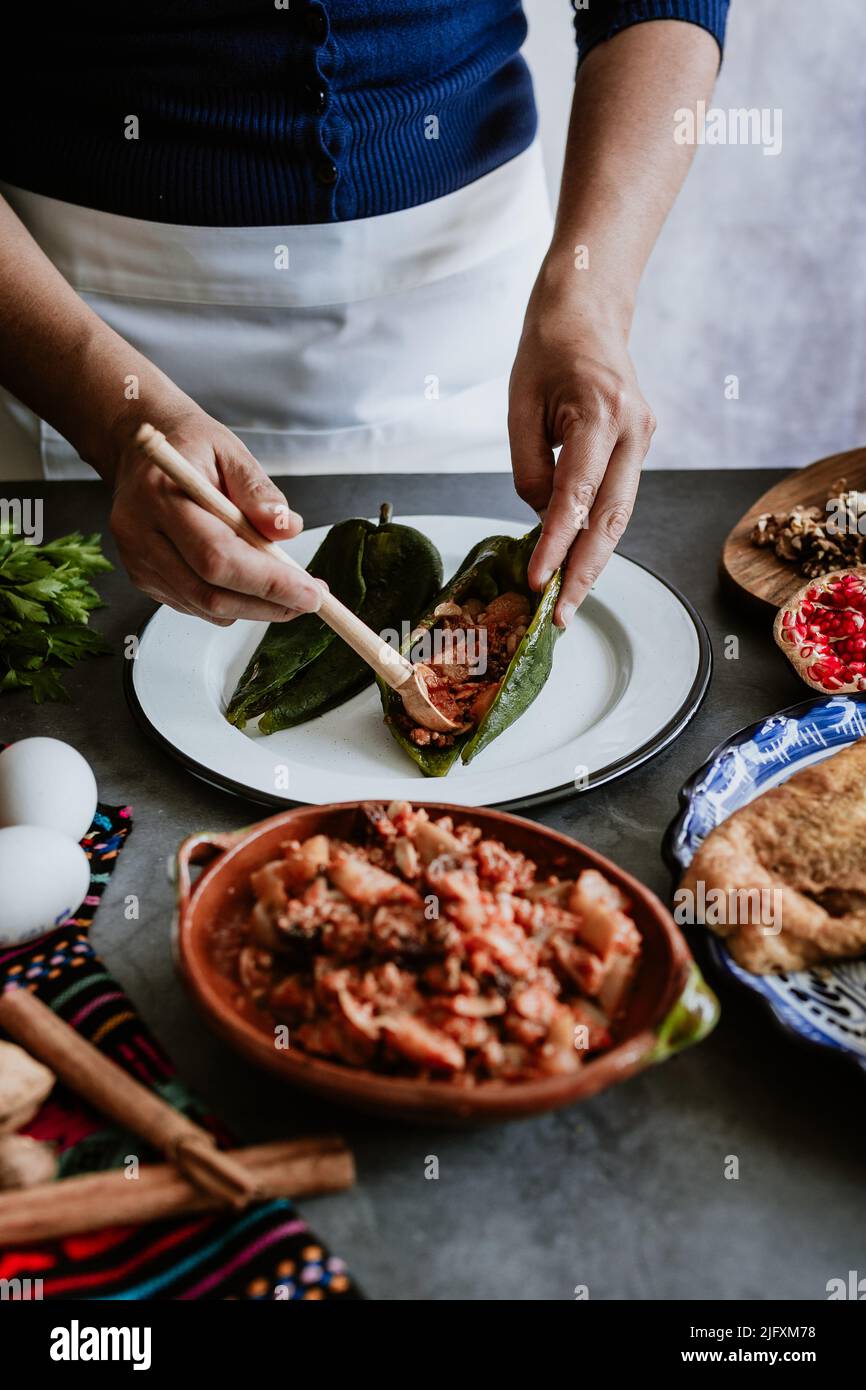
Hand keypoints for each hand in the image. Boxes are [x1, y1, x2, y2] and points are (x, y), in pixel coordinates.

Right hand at [107, 402, 323, 624]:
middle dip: (268, 603)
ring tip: (288, 590)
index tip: (311, 592)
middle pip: (210, 592)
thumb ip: (259, 492)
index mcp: (161, 495)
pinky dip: (232, 603)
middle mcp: (140, 534)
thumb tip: (286, 529)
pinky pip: (195, 606)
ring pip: (205, 607)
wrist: (141, 450)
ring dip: (255, 607)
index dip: (269, 582)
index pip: (218, 556)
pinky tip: (250, 582)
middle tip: (309, 598)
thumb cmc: (190, 447)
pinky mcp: (142, 578)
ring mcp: (137, 561)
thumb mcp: (231, 452)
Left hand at [508, 271, 655, 625]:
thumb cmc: (546, 348)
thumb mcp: (520, 404)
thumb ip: (530, 467)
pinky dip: (598, 532)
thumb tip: (543, 520)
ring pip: (621, 514)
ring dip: (594, 560)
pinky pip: (618, 497)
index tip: (538, 582)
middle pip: (612, 517)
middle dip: (585, 571)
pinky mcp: (640, 444)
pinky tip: (577, 563)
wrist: (590, 306)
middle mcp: (634, 429)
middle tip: (560, 616)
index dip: (557, 544)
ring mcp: (644, 437)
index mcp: (601, 413)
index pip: (577, 494)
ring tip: (567, 602)